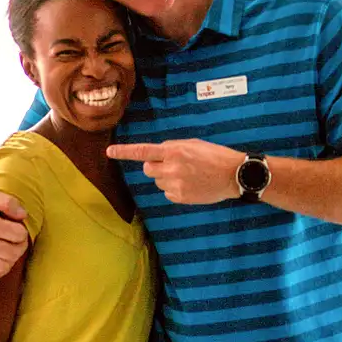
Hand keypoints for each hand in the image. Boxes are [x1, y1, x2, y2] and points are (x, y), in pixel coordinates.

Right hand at [0, 190, 28, 280]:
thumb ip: (8, 202)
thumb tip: (23, 215)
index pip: (20, 235)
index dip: (21, 230)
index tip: (15, 227)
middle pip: (15, 252)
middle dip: (20, 245)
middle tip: (15, 238)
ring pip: (6, 265)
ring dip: (11, 257)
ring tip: (6, 246)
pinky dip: (0, 268)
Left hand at [107, 139, 243, 204]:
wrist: (233, 175)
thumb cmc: (214, 156)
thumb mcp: (192, 144)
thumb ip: (172, 148)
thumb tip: (157, 155)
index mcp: (174, 151)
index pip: (143, 151)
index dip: (124, 152)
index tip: (109, 152)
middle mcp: (171, 168)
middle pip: (148, 169)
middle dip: (155, 166)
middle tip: (173, 165)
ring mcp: (175, 184)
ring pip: (158, 182)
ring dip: (166, 178)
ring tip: (187, 175)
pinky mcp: (180, 197)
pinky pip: (167, 193)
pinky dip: (174, 189)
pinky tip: (190, 184)